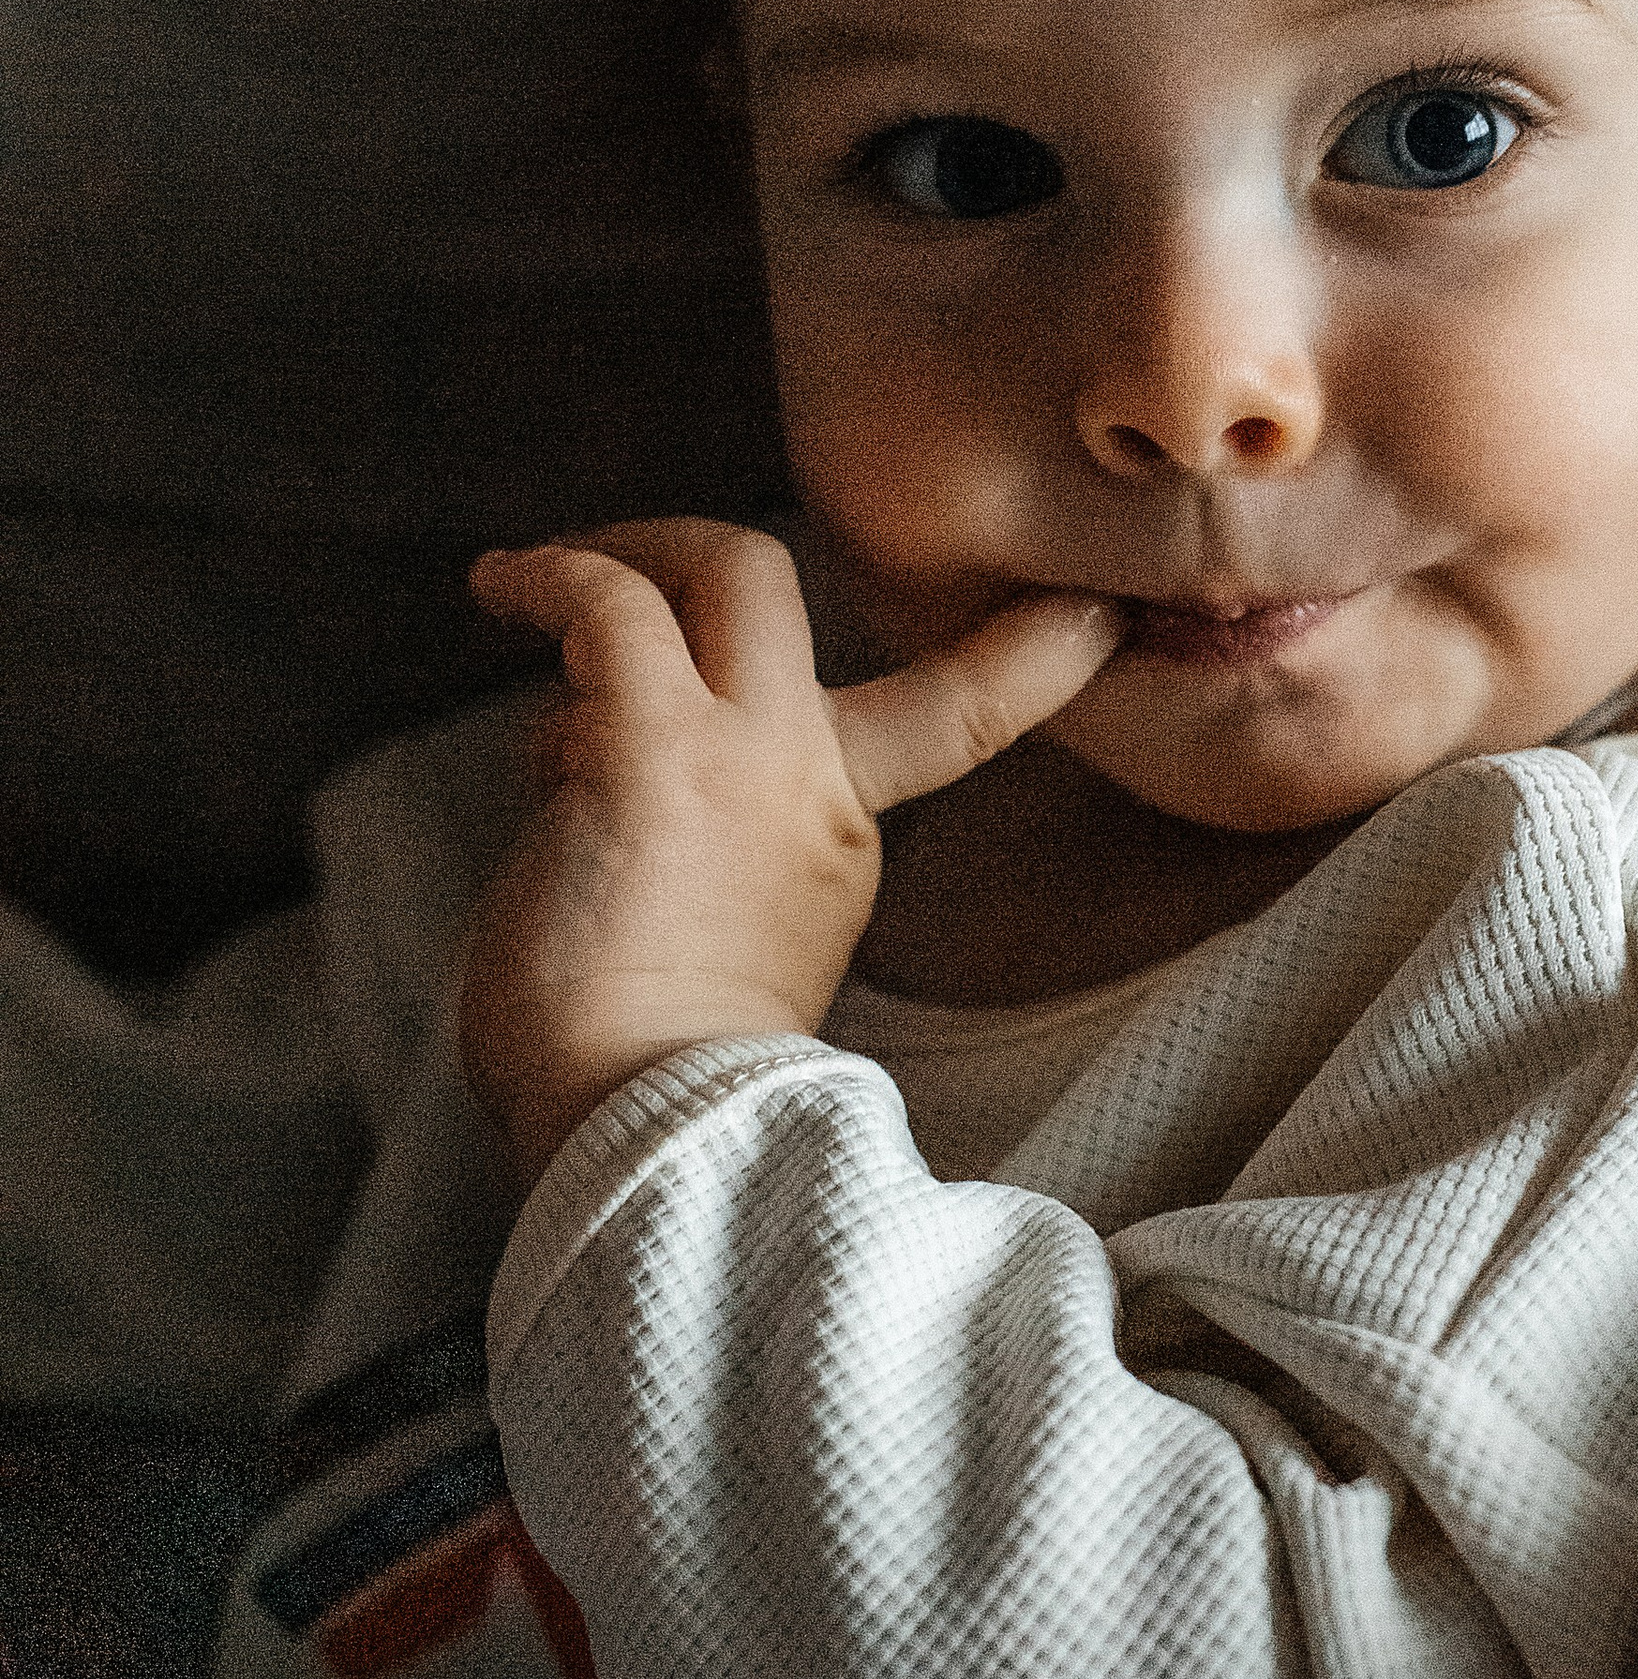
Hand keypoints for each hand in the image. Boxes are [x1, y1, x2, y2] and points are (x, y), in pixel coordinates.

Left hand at [461, 522, 1118, 1182]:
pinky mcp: (652, 751)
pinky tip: (499, 582)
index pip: (966, 719)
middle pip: (781, 591)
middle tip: (621, 555)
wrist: (641, 1133)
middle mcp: (809, 781)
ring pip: (715, 572)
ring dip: (604, 556)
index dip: (1033, 658)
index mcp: (840, 836)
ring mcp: (742, 756)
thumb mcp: (720, 947)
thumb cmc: (640, 1080)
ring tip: (521, 580)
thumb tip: (571, 761)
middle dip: (693, 545)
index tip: (1096, 617)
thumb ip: (690, 849)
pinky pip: (609, 613)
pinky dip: (551, 580)